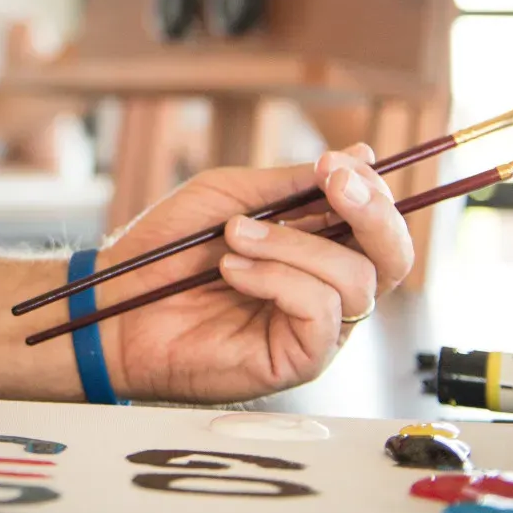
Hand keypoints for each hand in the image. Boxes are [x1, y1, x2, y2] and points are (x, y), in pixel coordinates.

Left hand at [93, 144, 413, 402]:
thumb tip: (363, 154)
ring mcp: (316, 326)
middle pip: (395, 257)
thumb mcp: (229, 198)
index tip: (332, 163)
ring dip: (294, 244)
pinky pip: (320, 312)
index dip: (370, 189)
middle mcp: (327, 287)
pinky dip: (276, 279)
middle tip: (330, 183)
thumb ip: (293, 182)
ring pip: (355, 279)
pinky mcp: (298, 358)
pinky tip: (233, 271)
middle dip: (372, 214)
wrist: (117, 301)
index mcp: (317, 246)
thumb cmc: (167, 250)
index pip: (377, 222)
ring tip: (235, 237)